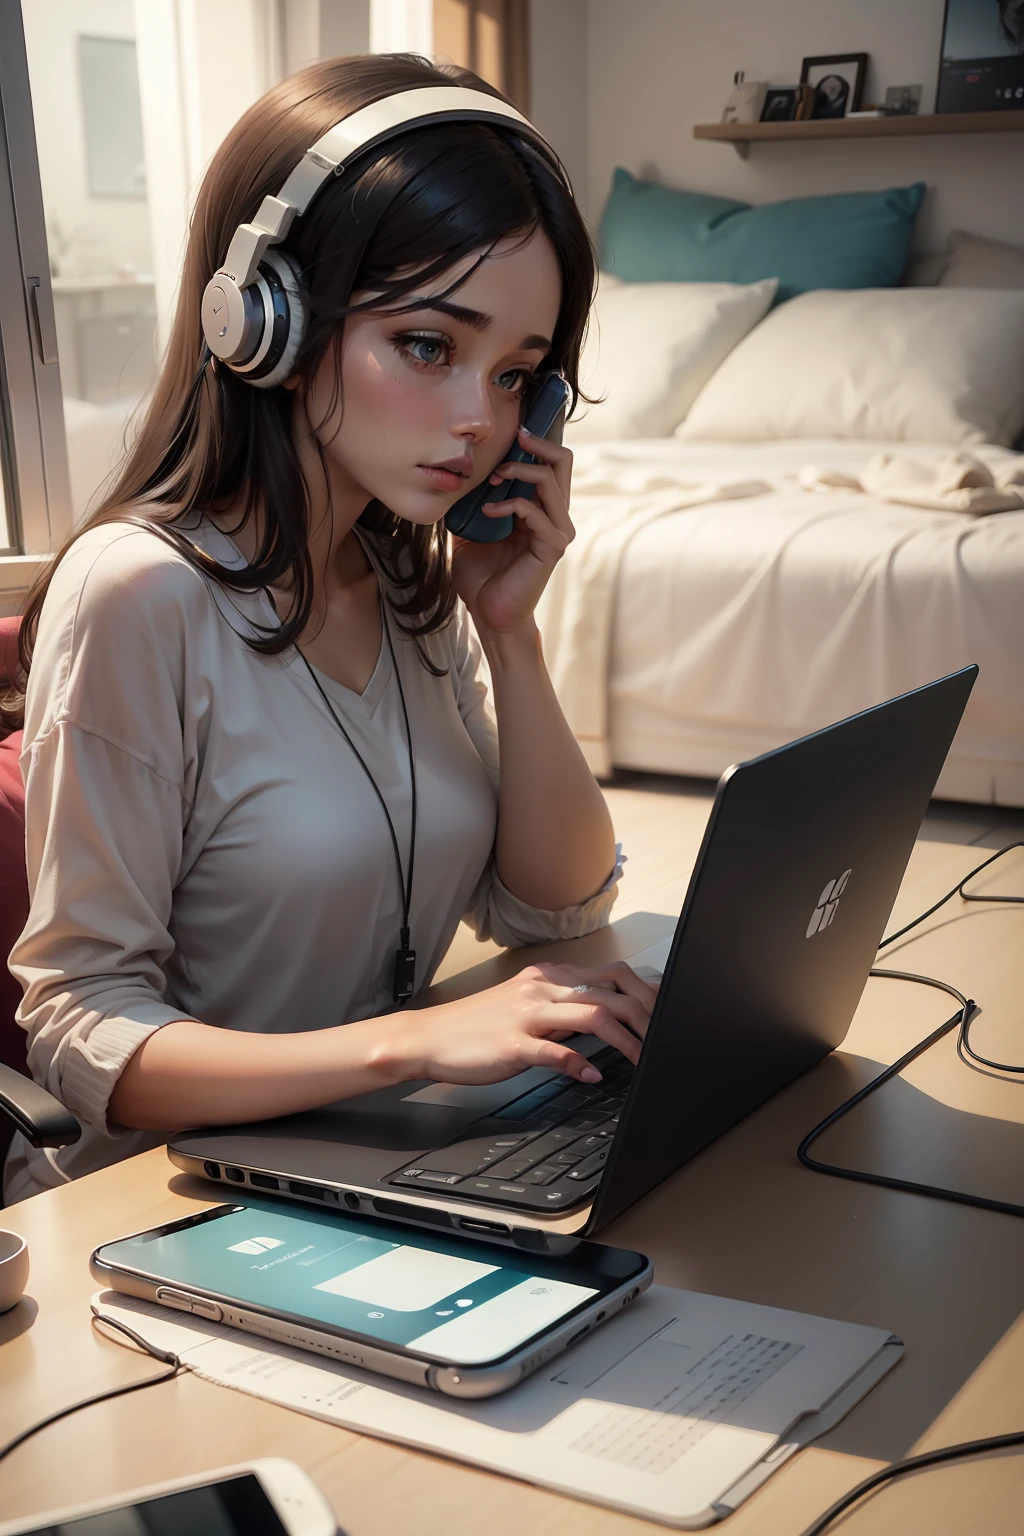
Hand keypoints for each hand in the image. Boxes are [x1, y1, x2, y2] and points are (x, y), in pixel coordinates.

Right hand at [375, 961, 658, 1086]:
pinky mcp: (513, 1043)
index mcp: (548, 977)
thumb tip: (608, 1018)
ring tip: (643, 1058)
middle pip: (612, 992)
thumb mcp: (526, 1006)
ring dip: (627, 1040)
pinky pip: (555, 1051)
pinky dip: (581, 1064)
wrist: (429, 1037)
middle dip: (647, 1015)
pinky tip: (593, 1077)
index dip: (647, 992)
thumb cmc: (479, 1026)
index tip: (667, 1010)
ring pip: (593, 1015)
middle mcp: (542, 988)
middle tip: (664, 1039)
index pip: (612, 974)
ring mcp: (527, 1014)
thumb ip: (565, 1008)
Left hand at [450, 426, 573, 636]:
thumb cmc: (482, 577)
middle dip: (537, 443)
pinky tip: (488, 513)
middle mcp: (556, 516)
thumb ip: (472, 504)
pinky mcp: (551, 547)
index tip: (511, 432)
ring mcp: (557, 531)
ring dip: (520, 471)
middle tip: (513, 438)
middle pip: (563, 461)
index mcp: (541, 509)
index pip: (552, 463)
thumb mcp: (470, 531)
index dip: (536, 441)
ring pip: (551, 481)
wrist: (489, 615)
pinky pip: (535, 512)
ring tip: (494, 478)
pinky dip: (510, 505)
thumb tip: (454, 477)